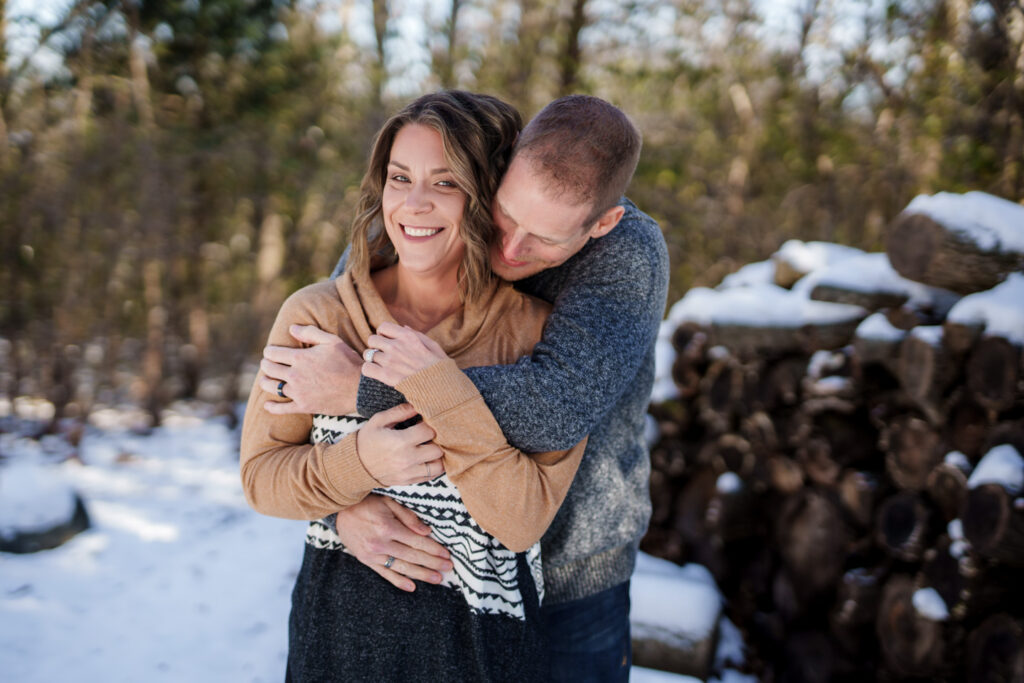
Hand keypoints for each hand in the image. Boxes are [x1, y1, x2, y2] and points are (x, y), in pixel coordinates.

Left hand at [259, 325, 361, 415]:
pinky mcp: (303, 406)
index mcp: (300, 357)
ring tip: (265, 380)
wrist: (360, 388)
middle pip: (269, 369)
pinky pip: (282, 408)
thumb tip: (291, 328)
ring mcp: (298, 392)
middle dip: (266, 365)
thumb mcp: (332, 341)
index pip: (273, 353)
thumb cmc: (348, 362)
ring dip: (265, 382)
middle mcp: (295, 375)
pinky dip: (272, 407)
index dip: (269, 351)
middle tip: (267, 364)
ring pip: (272, 387)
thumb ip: (310, 333)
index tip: (270, 352)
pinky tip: (267, 405)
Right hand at [336, 494, 452, 591]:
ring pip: (402, 567)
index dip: (434, 549)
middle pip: (412, 556)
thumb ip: (408, 517)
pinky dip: (399, 581)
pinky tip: (412, 587)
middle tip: (448, 568)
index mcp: (388, 527)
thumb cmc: (367, 503)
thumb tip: (427, 532)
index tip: (446, 554)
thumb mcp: (388, 502)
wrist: (339, 512)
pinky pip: (385, 574)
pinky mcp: (366, 561)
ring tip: (437, 579)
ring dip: (421, 574)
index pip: (417, 541)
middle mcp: (381, 544)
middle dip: (432, 563)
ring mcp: (373, 555)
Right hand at [356, 403, 444, 485]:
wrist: (355, 465)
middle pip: (437, 450)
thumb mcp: (378, 420)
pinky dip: (433, 468)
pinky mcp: (408, 481)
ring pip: (438, 466)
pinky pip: (430, 477)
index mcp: (400, 441)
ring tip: (430, 448)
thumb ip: (399, 411)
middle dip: (436, 441)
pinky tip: (427, 459)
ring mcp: (408, 473)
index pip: (428, 431)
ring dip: (438, 457)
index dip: (429, 424)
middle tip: (429, 436)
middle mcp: (407, 459)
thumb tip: (417, 405)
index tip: (423, 423)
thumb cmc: (367, 440)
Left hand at [362, 321, 448, 386]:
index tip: (387, 342)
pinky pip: (366, 368)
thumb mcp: (433, 346)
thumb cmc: (438, 367)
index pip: (383, 327)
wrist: (439, 387)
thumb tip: (403, 327)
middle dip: (376, 346)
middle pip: (372, 339)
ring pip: (368, 354)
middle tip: (383, 355)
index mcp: (407, 336)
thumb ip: (417, 334)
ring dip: (373, 359)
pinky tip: (377, 373)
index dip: (383, 334)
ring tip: (381, 365)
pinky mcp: (386, 375)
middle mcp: (396, 346)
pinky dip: (369, 370)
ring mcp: (389, 360)